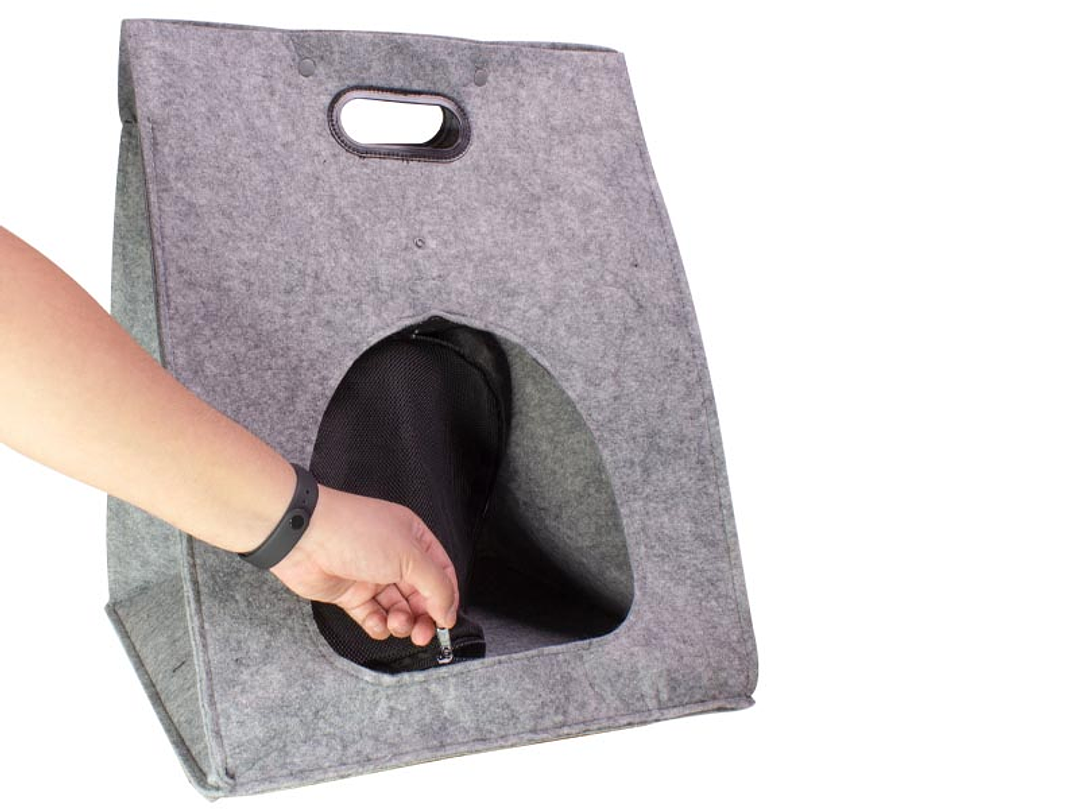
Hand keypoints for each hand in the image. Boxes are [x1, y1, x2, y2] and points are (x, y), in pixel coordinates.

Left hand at [267, 484, 458, 647]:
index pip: (441, 571)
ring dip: (402, 622)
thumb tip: (448, 611)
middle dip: (425, 615)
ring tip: (399, 624)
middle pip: (420, 594)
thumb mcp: (409, 556)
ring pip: (397, 607)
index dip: (446, 596)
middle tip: (424, 633)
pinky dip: (378, 625)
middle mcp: (394, 556)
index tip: (446, 619)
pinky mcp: (349, 594)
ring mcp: (371, 575)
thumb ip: (436, 586)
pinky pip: (371, 616)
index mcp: (413, 537)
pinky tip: (379, 624)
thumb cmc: (355, 532)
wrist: (304, 537)